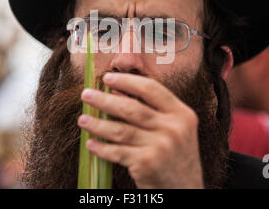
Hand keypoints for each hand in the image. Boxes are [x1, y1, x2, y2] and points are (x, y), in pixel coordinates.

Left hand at [78, 72, 203, 188]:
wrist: (186, 190)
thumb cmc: (176, 157)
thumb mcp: (175, 130)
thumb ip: (153, 111)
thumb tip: (117, 92)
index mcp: (182, 114)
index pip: (151, 89)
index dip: (127, 81)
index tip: (108, 78)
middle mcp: (174, 128)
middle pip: (131, 108)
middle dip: (104, 100)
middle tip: (86, 94)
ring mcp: (161, 146)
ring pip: (120, 130)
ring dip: (97, 124)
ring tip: (82, 120)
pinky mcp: (147, 163)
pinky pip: (117, 152)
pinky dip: (102, 148)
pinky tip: (91, 144)